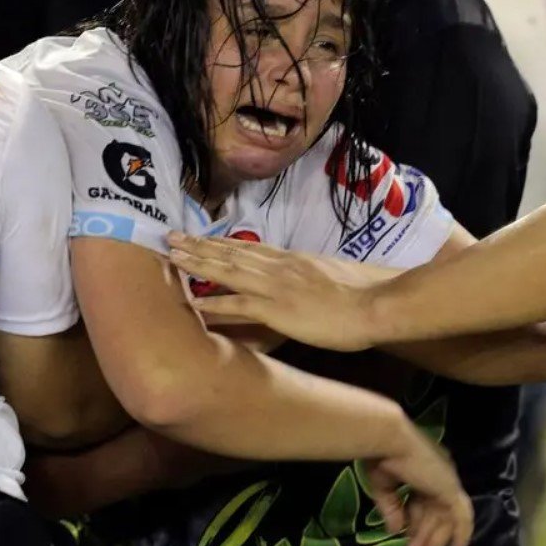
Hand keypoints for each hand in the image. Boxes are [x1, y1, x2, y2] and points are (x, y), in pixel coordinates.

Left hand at [167, 232, 380, 351]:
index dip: (220, 242)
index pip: (248, 247)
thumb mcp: (330, 275)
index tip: (199, 236)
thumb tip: (302, 278)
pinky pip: (238, 305)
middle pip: (230, 253)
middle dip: (199, 245)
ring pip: (228, 271)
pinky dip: (214, 303)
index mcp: (292, 259)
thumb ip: (311, 274)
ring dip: (197, 264)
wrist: (376, 304)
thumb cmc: (362, 293)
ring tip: (172, 258)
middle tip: (170, 237)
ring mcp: (275, 287)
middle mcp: (278, 267)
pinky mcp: (277, 309)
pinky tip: (193, 303)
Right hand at [363, 425, 472, 545]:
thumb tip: (395, 530)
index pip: (424, 502)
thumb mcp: (383, 486)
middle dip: (424, 537)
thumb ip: (392, 508)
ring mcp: (447, 481)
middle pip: (436, 514)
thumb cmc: (381, 456)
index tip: (405, 538)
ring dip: (433, 542)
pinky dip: (461, 535)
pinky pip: (461, 518)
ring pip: (445, 520)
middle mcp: (440, 475)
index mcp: (424, 469)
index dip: (416, 522)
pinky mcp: (451, 489)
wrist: (387, 439)